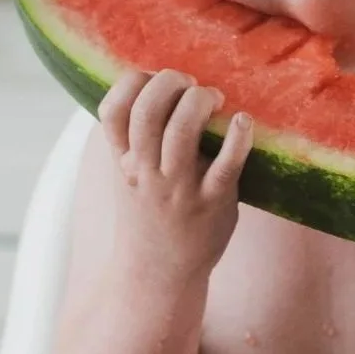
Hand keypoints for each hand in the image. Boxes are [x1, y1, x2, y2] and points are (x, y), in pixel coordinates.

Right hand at [101, 67, 252, 282]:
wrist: (159, 275)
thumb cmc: (149, 217)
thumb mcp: (128, 178)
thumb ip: (133, 139)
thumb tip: (153, 87)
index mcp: (124, 161)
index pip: (111, 110)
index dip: (131, 82)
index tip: (153, 78)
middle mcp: (147, 171)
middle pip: (147, 111)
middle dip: (169, 82)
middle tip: (189, 83)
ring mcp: (179, 187)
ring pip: (182, 130)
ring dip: (200, 101)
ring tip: (214, 98)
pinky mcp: (214, 201)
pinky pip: (227, 164)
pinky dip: (237, 137)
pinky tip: (243, 121)